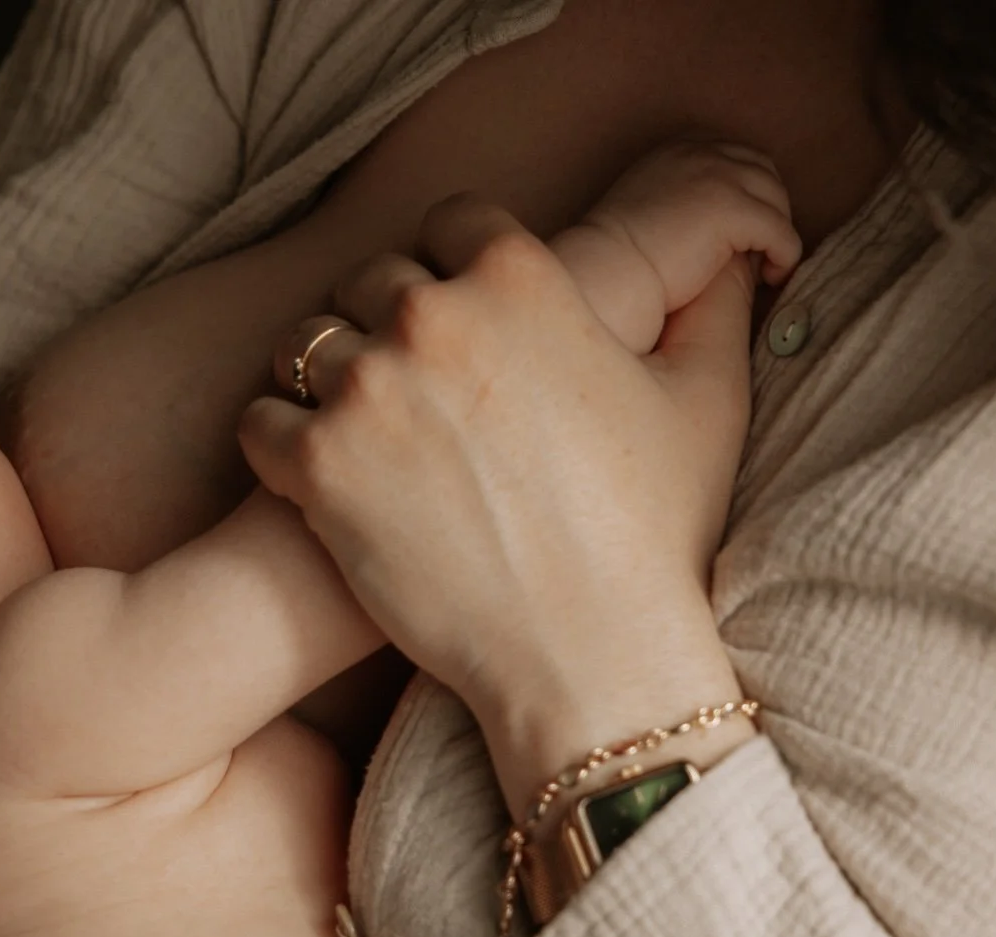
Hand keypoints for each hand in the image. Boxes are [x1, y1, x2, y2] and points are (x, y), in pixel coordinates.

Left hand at [239, 196, 758, 808]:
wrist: (589, 654)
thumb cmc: (653, 534)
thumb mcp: (706, 400)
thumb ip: (712, 309)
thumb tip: (736, 262)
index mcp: (520, 275)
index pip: (450, 224)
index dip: (452, 271)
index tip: (458, 323)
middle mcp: (432, 314)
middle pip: (372, 280)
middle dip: (387, 326)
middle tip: (411, 392)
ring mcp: (365, 389)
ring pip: (305, 345)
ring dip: (325, 381)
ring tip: (360, 434)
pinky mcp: (314, 467)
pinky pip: (260, 421)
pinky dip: (280, 445)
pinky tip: (318, 478)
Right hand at [552, 141, 799, 353]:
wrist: (608, 269)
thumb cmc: (619, 254)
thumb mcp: (651, 205)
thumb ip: (683, 198)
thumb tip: (721, 227)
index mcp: (681, 148)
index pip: (740, 157)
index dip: (753, 192)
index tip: (750, 227)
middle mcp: (704, 152)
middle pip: (765, 174)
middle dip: (771, 210)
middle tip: (765, 249)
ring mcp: (721, 177)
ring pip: (778, 203)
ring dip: (779, 234)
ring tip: (768, 267)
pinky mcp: (734, 210)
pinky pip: (781, 233)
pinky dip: (783, 257)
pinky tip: (770, 279)